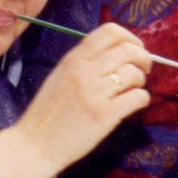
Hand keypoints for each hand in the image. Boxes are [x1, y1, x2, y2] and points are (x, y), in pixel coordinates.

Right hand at [15, 23, 151, 169]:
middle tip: (143, 69)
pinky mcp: (105, 114)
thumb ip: (85, 62)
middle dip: (143, 58)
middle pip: (128, 50)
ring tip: (133, 89)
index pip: (110, 31)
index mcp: (73, 59)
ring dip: (141, 80)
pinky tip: (134, 103)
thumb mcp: (60, 76)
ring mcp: (95, 93)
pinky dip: (142, 99)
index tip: (135, 48)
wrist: (34, 145)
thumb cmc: (48, 112)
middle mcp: (84, 71)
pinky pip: (138, 97)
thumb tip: (119, 53)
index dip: (130, 38)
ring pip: (135, 73)